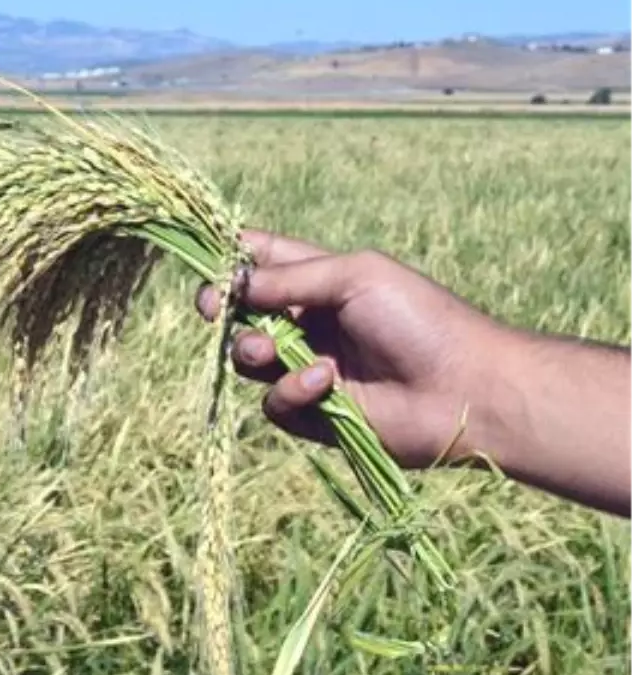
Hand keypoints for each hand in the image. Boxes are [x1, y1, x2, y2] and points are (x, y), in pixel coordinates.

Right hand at [195, 230, 510, 469]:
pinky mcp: (313, 415)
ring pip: (248, 360)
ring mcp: (307, 369)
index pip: (261, 262)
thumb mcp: (355, 277)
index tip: (208, 261)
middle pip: (241, 313)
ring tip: (272, 351)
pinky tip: (325, 382)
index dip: (230, 259)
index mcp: (320, 281)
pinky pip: (275, 403)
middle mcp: (308, 324)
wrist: (465, 390)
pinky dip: (291, 390)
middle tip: (214, 309)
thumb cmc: (420, 320)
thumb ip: (288, 277)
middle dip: (222, 308)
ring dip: (253, 351)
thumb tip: (230, 283)